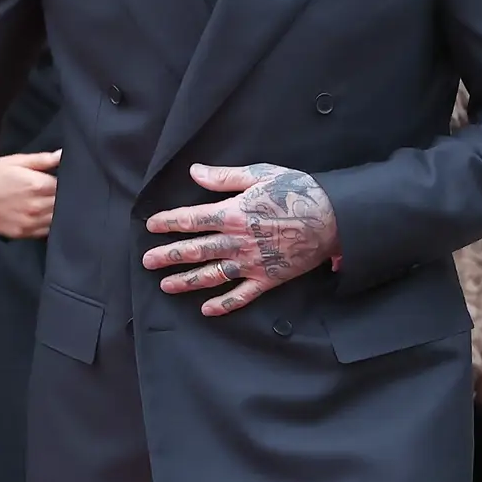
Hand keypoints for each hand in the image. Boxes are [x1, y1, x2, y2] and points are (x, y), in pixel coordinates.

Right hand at [0, 148, 61, 239]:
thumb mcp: (16, 161)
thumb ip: (43, 159)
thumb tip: (63, 154)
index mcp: (39, 185)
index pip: (66, 186)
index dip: (66, 182)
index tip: (63, 179)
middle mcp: (38, 206)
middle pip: (64, 203)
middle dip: (64, 196)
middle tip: (55, 190)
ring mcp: (30, 222)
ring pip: (57, 219)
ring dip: (57, 211)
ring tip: (47, 202)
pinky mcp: (22, 233)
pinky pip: (45, 232)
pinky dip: (47, 224)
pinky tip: (41, 216)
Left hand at [141, 163, 338, 316]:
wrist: (333, 218)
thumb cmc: (297, 191)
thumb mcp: (260, 174)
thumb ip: (225, 177)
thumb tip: (195, 172)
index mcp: (233, 213)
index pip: (191, 219)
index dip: (168, 222)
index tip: (151, 226)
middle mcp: (237, 241)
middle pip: (195, 250)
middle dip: (168, 255)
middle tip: (147, 261)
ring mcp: (251, 263)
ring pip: (212, 275)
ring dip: (187, 281)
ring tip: (166, 285)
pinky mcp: (267, 279)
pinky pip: (241, 295)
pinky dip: (223, 304)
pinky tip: (206, 310)